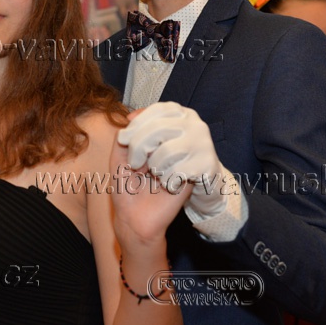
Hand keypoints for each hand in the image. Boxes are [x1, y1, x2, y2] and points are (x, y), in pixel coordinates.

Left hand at [117, 102, 226, 217]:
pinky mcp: (204, 169)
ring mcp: (198, 148)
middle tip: (136, 165)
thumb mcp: (122, 152)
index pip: (156, 110)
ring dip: (154, 167)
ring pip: (168, 150)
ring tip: (155, 175)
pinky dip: (167, 181)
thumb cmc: (132, 179)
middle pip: (159, 127)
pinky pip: (180, 170)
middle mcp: (189, 127)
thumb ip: (128, 131)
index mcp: (170, 119)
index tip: (125, 141)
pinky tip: (168, 184)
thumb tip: (133, 116)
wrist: (142, 214)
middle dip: (139, 147)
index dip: (137, 125)